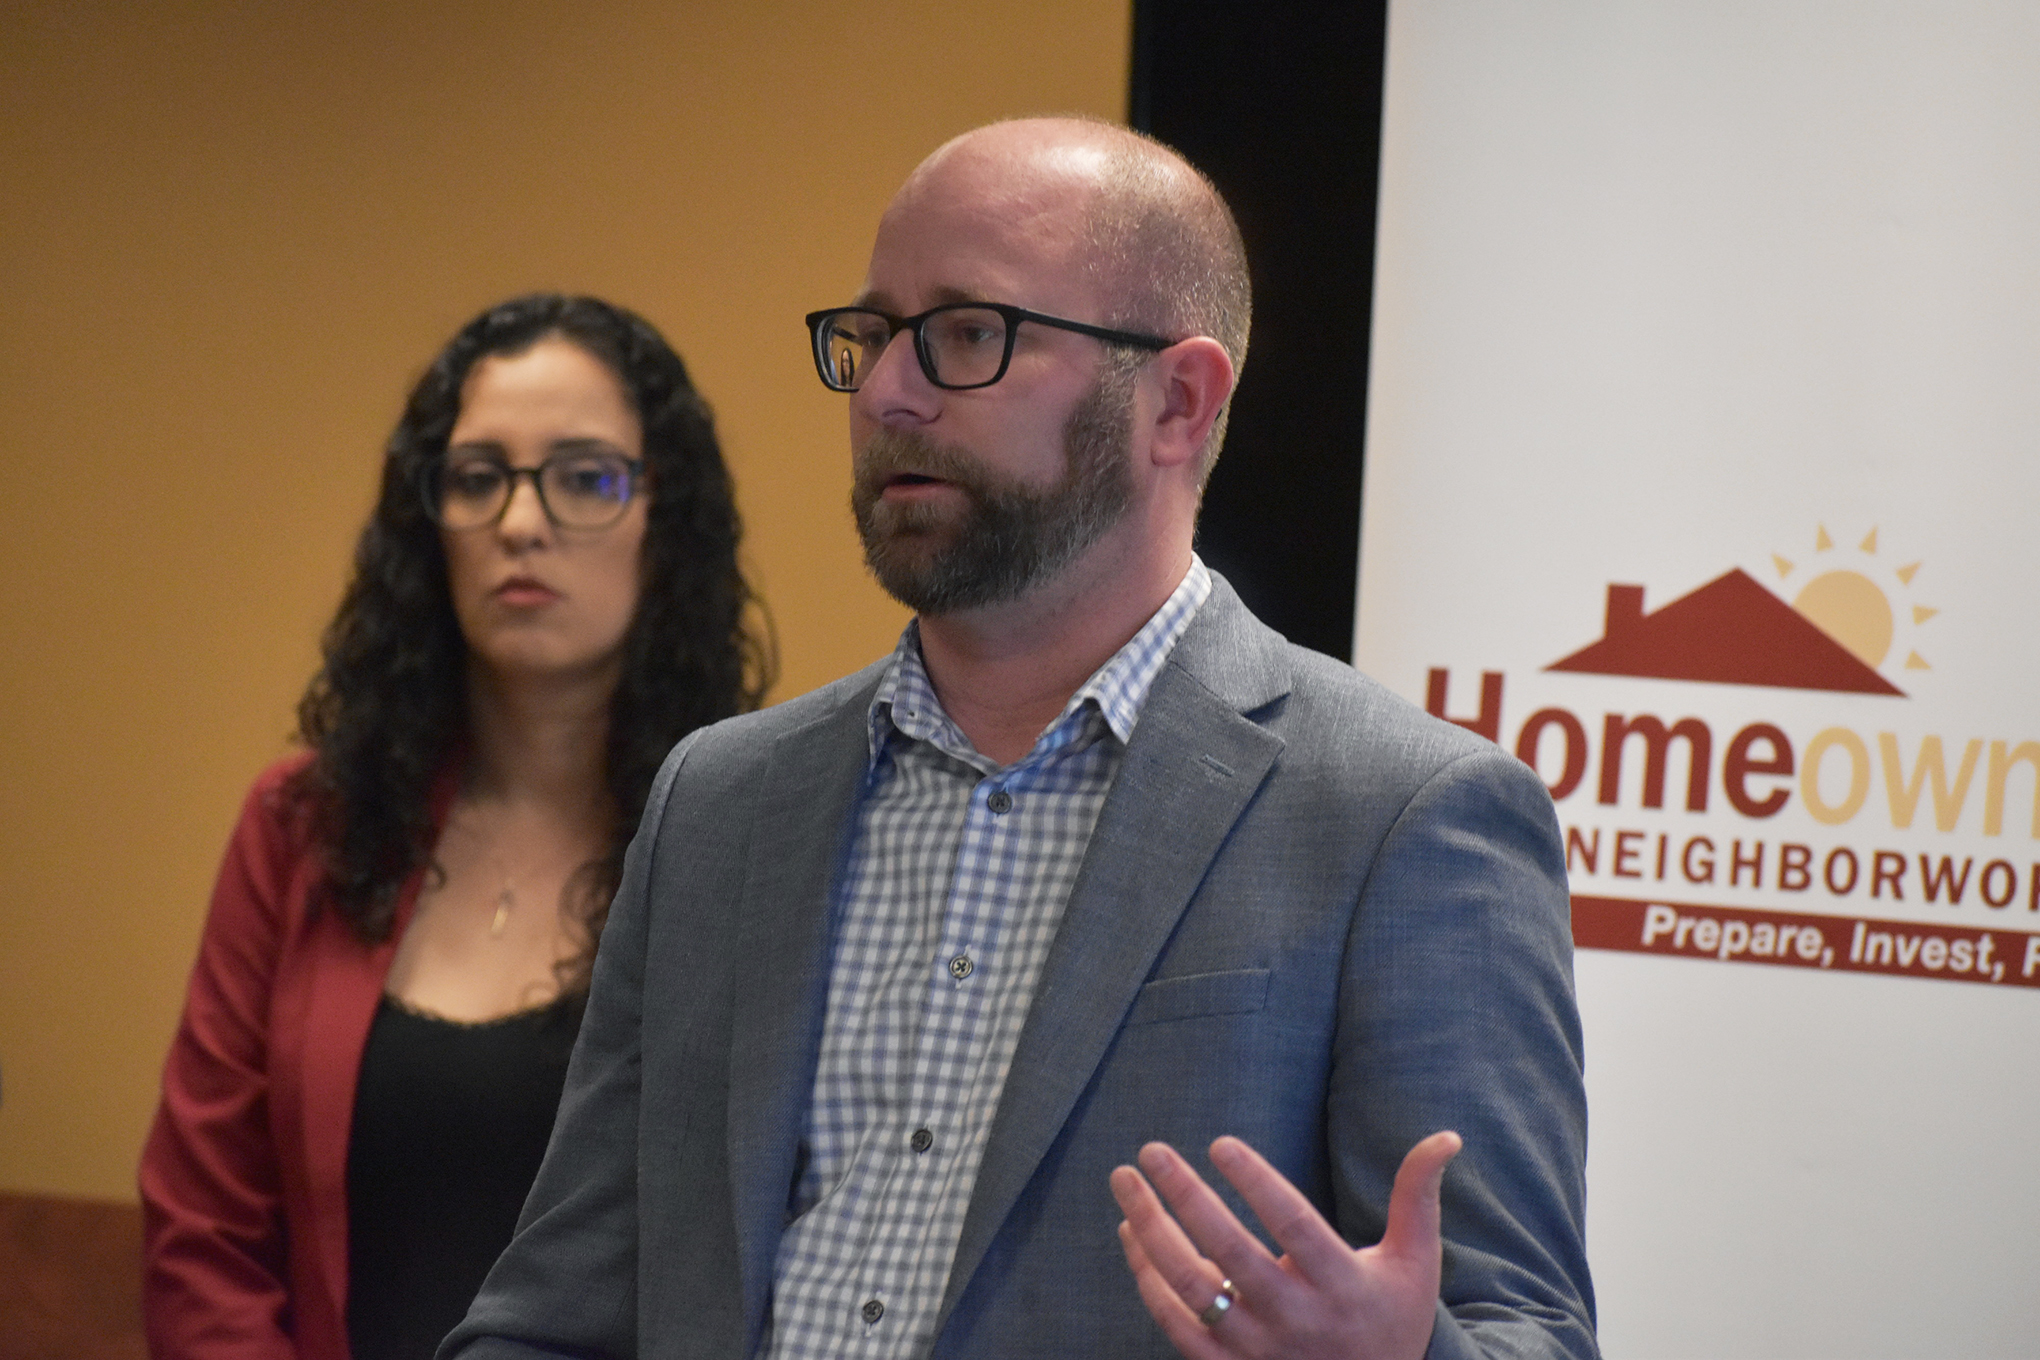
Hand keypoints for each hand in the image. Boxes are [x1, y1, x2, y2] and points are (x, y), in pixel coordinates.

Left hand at [1110, 1131, 1461, 1359]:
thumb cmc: (1391, 1318)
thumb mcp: (1414, 1261)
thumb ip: (1418, 1197)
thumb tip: (1445, 1138)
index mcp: (1342, 1285)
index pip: (1292, 1226)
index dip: (1256, 1183)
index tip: (1219, 1143)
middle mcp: (1296, 1319)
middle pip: (1228, 1252)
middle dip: (1183, 1196)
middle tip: (1151, 1151)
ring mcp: (1257, 1349)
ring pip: (1190, 1288)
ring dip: (1150, 1232)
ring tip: (1126, 1184)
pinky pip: (1175, 1326)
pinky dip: (1147, 1280)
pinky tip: (1132, 1236)